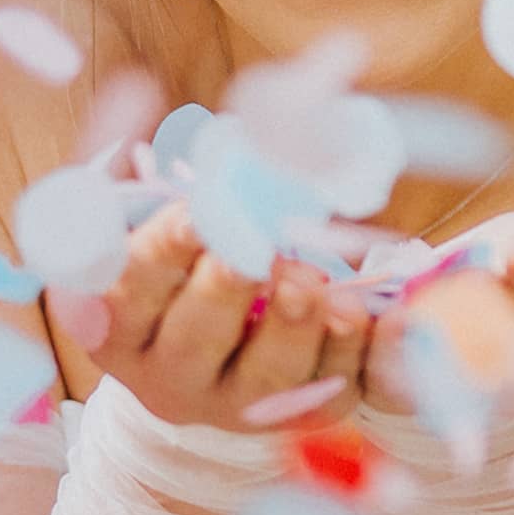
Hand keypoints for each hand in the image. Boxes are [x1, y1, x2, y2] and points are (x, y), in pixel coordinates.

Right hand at [40, 204, 368, 433]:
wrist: (231, 355)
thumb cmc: (190, 265)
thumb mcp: (158, 225)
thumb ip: (154, 177)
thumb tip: (140, 98)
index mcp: (121, 329)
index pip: (130, 291)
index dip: (163, 250)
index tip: (197, 211)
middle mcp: (171, 377)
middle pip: (193, 343)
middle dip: (227, 292)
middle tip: (260, 252)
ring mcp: (237, 406)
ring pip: (266, 380)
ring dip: (295, 327)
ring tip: (319, 284)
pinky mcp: (302, 416)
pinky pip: (336, 392)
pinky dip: (369, 354)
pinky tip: (392, 318)